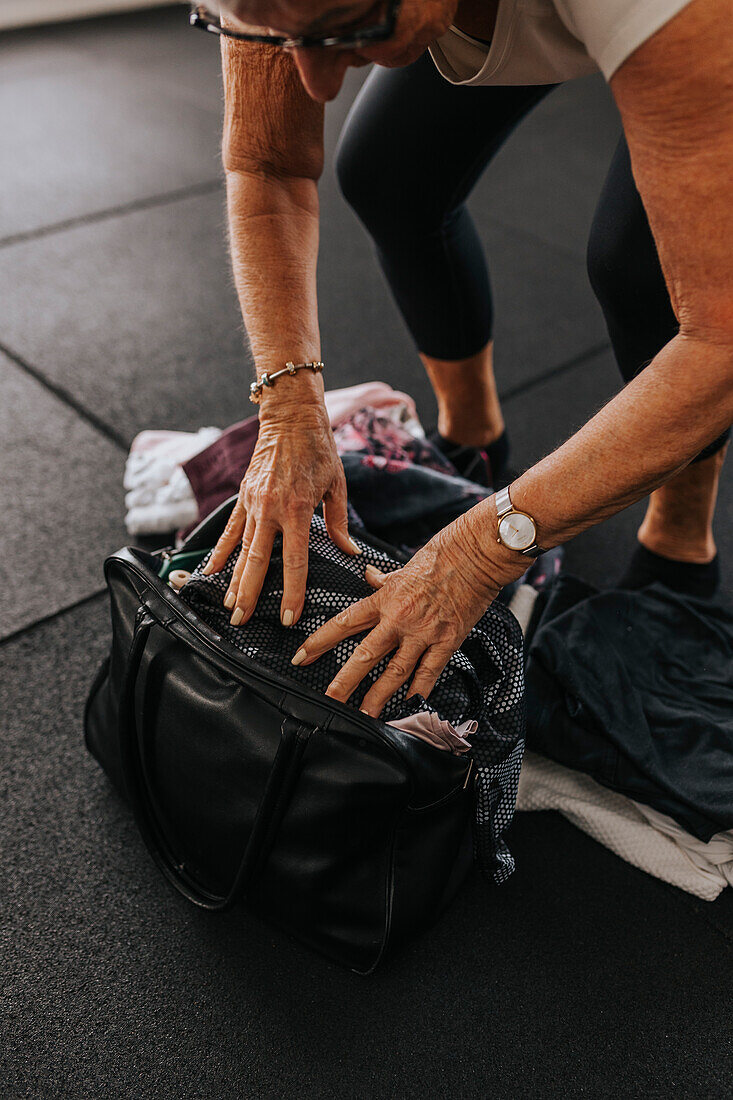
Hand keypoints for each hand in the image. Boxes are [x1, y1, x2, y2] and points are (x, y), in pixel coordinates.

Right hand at [204, 398, 358, 625]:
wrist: (290, 417)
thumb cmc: (319, 449)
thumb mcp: (337, 485)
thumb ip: (338, 522)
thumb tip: (349, 552)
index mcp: (297, 510)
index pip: (294, 561)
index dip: (292, 591)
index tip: (288, 615)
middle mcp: (270, 509)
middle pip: (258, 562)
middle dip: (250, 595)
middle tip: (242, 622)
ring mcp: (252, 502)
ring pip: (240, 549)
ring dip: (233, 580)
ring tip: (228, 606)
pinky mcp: (243, 496)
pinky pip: (230, 529)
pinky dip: (221, 551)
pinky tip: (212, 570)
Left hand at [291, 502, 521, 717]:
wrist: (476, 556)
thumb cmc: (440, 557)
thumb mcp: (402, 567)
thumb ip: (383, 578)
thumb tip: (367, 575)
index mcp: (384, 599)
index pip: (344, 623)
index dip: (319, 641)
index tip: (301, 657)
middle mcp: (400, 619)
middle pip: (365, 655)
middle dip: (345, 681)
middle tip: (329, 700)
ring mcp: (424, 633)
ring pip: (395, 671)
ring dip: (378, 696)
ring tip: (365, 714)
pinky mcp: (448, 641)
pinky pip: (430, 672)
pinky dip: (419, 691)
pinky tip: (408, 706)